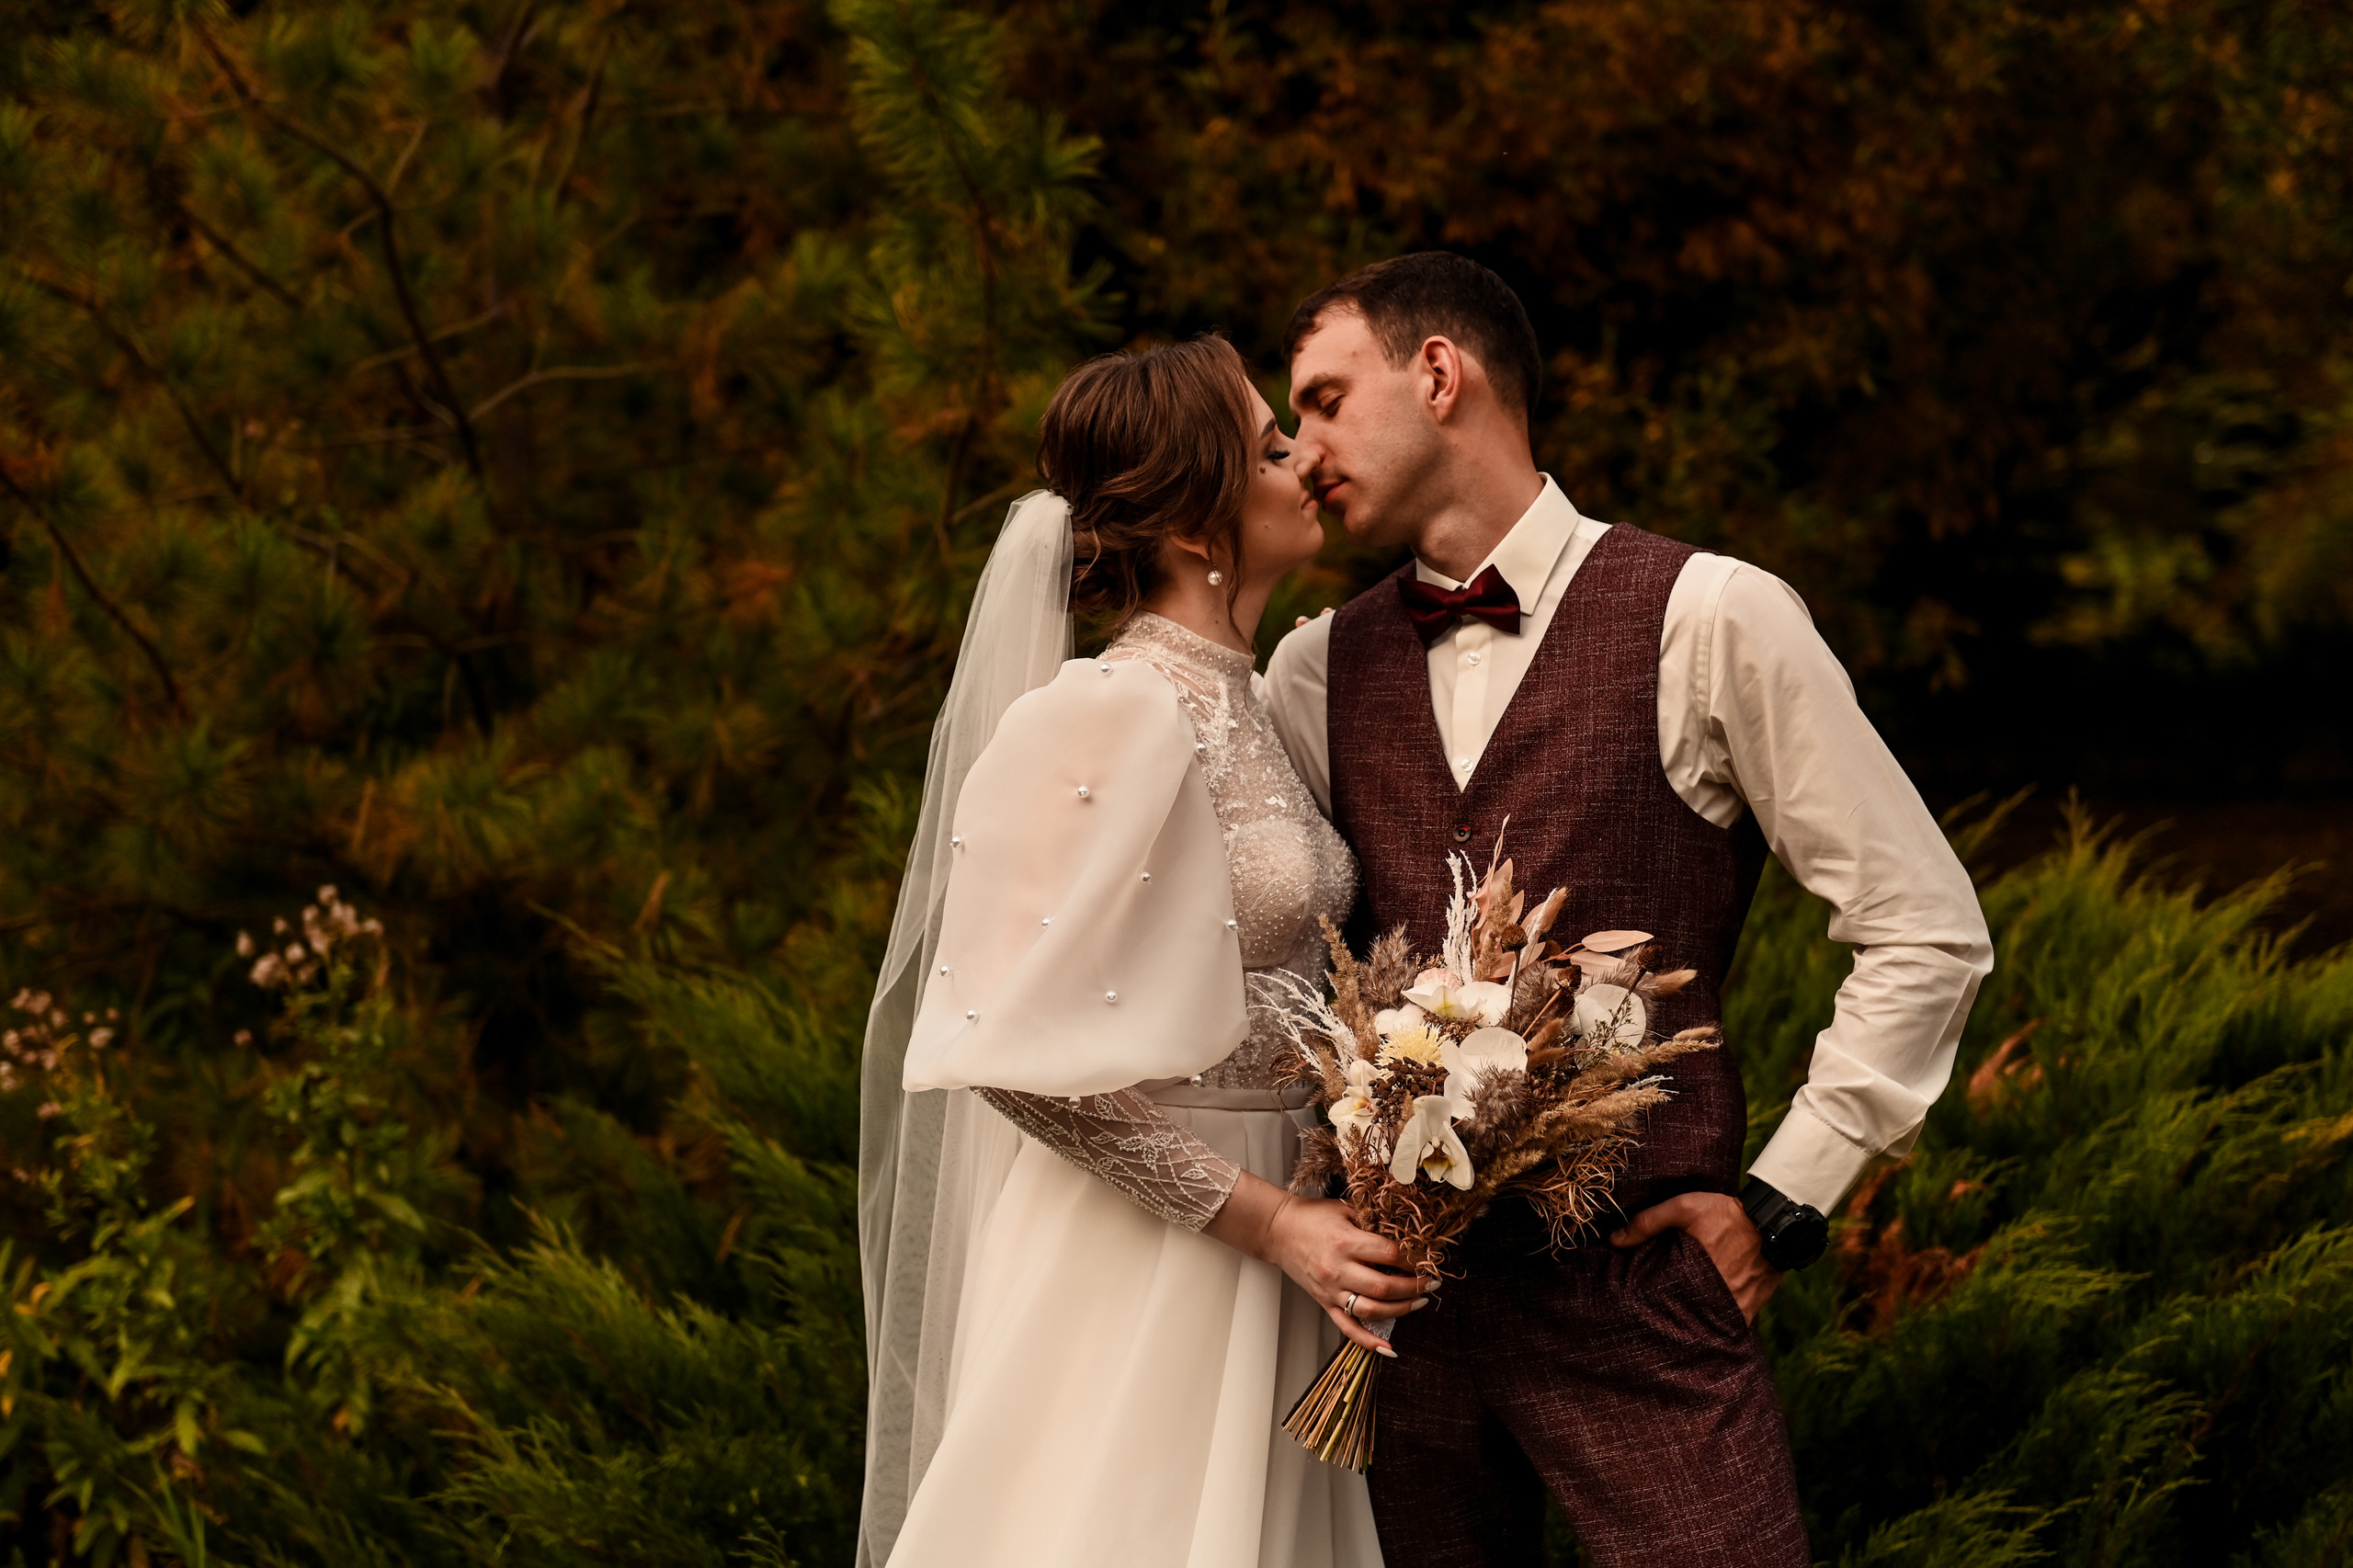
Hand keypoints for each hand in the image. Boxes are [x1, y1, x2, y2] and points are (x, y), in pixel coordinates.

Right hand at [1205, 1173, 1427, 1354]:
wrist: (1277, 1230)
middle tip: (1432, 1284)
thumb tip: (1406, 1235)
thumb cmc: (1312, 1216)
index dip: (1414, 1259)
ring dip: (1401, 1310)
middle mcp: (1338, 1270)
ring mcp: (1331, 1290)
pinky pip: (1348, 1328)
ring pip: (1371, 1310)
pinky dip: (1368, 1341)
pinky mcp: (1324, 1303)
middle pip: (1384, 1287)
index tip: (1428, 1259)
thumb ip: (1373, 1222)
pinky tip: (1389, 1349)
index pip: (1390, 1255)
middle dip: (1414, 1287)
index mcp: (1346, 1243)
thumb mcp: (1346, 1209)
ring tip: (1419, 1303)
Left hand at [1610, 1191, 1780, 1323]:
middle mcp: (1716, 1298)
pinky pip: (1729, 1323)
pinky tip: (1707, 1316)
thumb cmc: (1726, 1214)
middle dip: (1673, 1319)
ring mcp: (1736, 1307)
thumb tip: (1613, 1240)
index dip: (1652, 1307)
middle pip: (1686, 1318)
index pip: (1664, 1303)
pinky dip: (1718, 1320)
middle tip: (1659, 1317)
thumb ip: (1648, 1222)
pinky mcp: (1752, 1309)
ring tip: (1681, 1319)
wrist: (1775, 1220)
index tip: (1641, 1308)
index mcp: (1694, 1276)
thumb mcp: (1684, 1208)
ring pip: (1708, 1323)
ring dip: (1696, 1321)